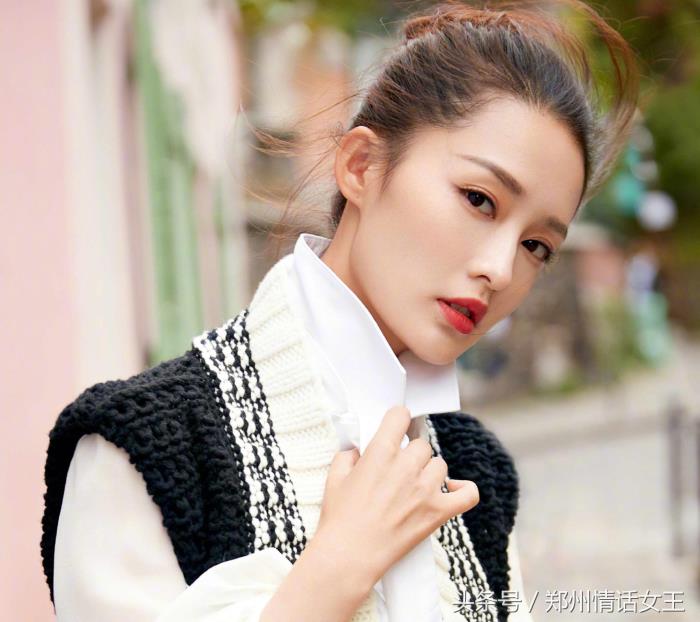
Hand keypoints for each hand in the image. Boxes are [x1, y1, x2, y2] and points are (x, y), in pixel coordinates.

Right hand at [313, 405, 479, 584]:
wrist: (349, 555)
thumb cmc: (340, 518)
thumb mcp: (335, 478)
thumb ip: (348, 456)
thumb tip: (357, 451)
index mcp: (381, 452)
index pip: (400, 416)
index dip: (398, 419)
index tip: (397, 426)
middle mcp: (406, 466)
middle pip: (421, 444)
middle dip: (410, 454)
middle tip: (399, 469)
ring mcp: (425, 489)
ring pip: (440, 465)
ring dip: (429, 471)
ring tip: (415, 485)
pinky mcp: (438, 512)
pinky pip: (467, 495)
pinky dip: (464, 490)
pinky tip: (453, 489)